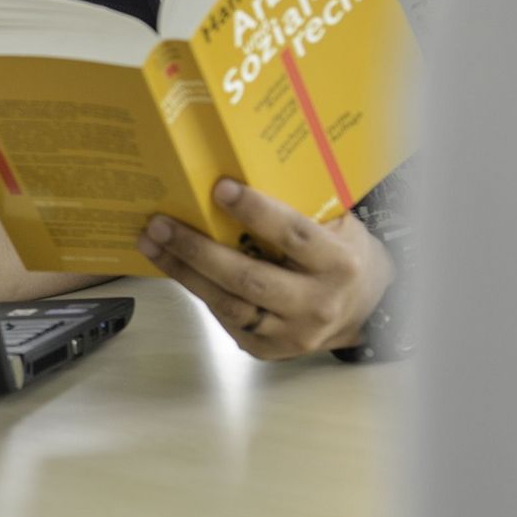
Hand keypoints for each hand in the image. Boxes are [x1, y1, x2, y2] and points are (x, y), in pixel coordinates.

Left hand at [137, 178, 393, 360]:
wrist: (364, 311)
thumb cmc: (341, 255)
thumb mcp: (337, 226)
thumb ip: (300, 205)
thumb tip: (239, 167)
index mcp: (339, 265)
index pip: (294, 236)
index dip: (256, 212)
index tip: (219, 188)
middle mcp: (316, 304)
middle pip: (248, 278)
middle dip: (198, 249)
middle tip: (161, 223)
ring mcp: (291, 333)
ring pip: (227, 303)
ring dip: (183, 272)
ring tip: (151, 243)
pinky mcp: (268, 349)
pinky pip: (224, 318)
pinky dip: (196, 290)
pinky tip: (172, 266)